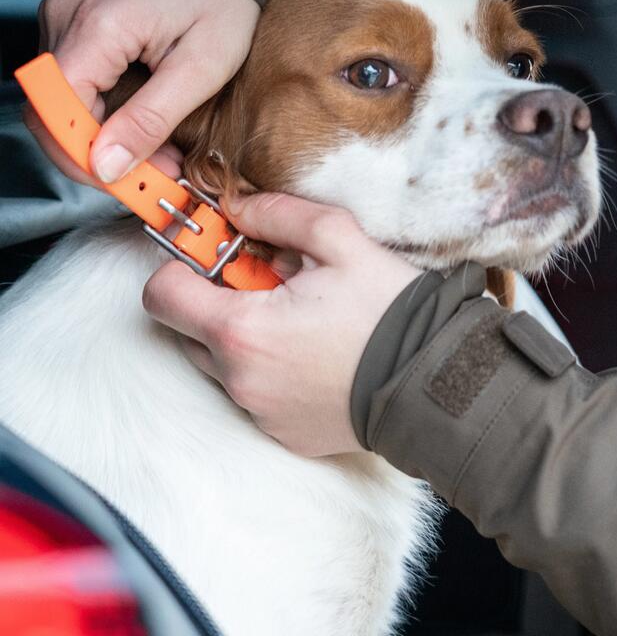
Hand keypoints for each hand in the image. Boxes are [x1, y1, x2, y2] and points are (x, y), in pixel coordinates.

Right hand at [32, 0, 259, 184]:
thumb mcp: (204, 65)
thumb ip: (152, 117)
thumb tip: (107, 165)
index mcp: (98, 25)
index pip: (57, 110)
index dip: (84, 157)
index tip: (129, 185)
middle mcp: (66, 14)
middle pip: (49, 109)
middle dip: (94, 155)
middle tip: (151, 179)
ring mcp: (63, 12)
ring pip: (57, 98)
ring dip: (99, 136)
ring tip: (156, 154)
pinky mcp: (73, 16)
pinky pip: (70, 77)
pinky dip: (99, 110)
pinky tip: (138, 123)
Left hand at [142, 192, 420, 456]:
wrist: (432, 381)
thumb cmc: (389, 312)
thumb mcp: (340, 240)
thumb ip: (279, 214)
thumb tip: (239, 207)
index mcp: (242, 329)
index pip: (161, 296)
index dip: (179, 266)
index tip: (213, 254)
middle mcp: (238, 379)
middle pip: (187, 330)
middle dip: (217, 301)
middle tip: (272, 283)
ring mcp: (259, 412)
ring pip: (222, 364)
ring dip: (245, 336)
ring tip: (302, 319)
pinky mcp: (282, 432)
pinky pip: (255, 394)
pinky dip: (271, 370)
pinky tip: (316, 353)